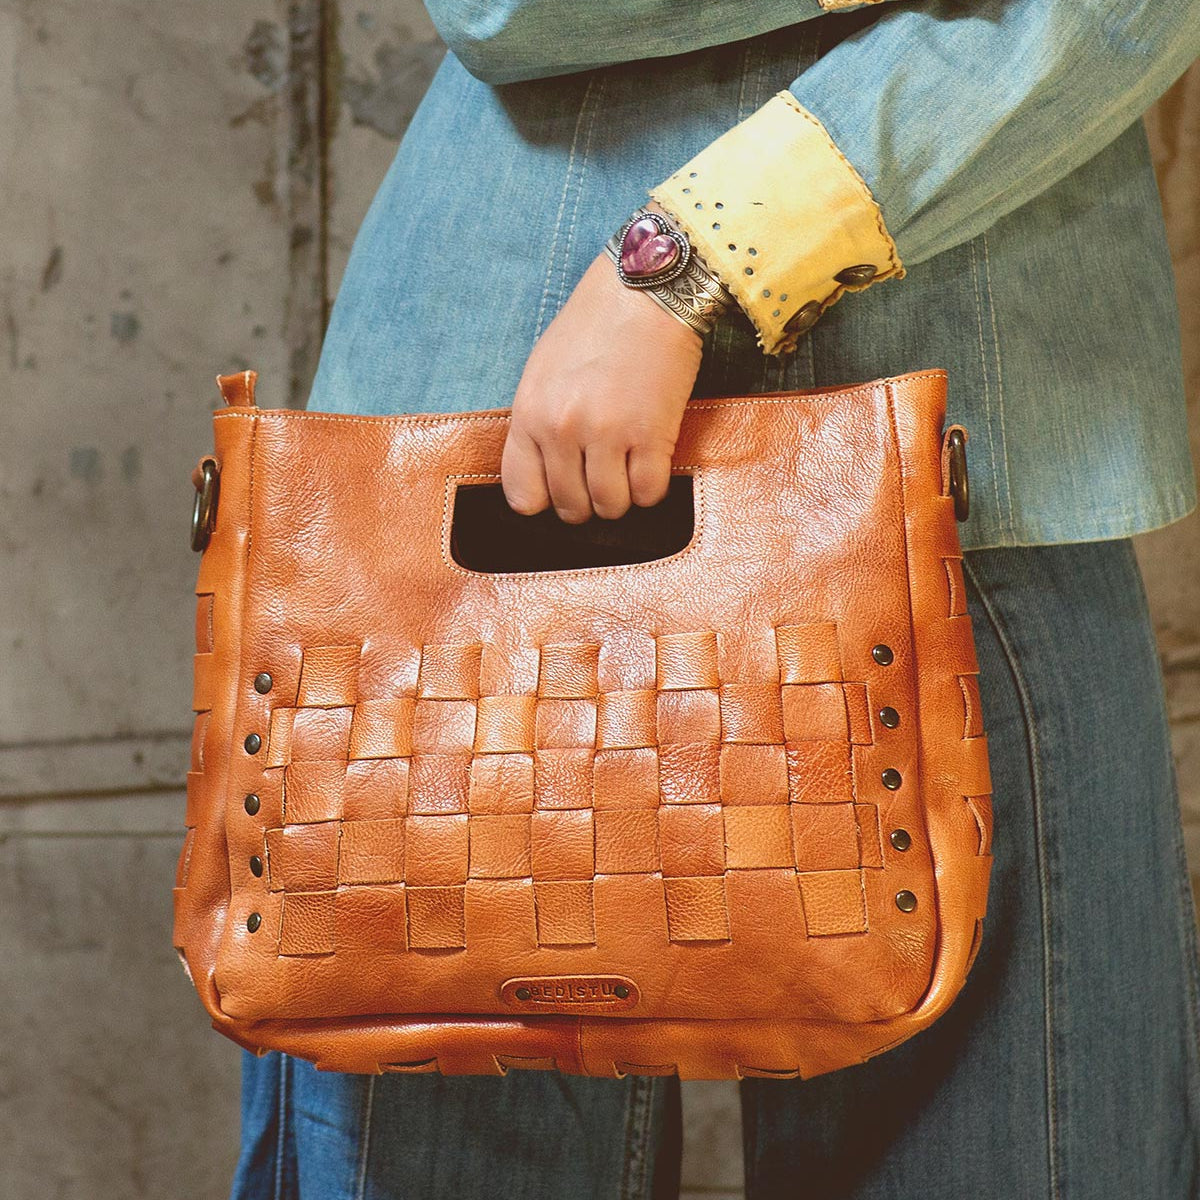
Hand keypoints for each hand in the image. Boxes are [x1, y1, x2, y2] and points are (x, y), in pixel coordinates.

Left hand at [501, 203, 704, 523]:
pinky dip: (651, 488)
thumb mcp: (542, 372)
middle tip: (602, 476)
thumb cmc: (594, 326)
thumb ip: (537, 424)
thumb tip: (544, 477)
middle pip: (570, 507)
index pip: (523, 495)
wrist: (646, 291)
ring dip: (622, 497)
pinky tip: (651, 462)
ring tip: (627, 470)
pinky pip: (648, 493)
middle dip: (588, 501)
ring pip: (611, 506)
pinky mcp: (652, 433)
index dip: (545, 500)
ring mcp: (607, 434)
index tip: (562, 489)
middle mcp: (562, 429)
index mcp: (530, 413)